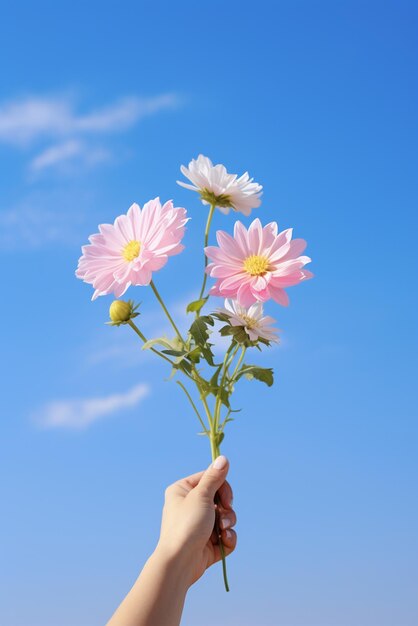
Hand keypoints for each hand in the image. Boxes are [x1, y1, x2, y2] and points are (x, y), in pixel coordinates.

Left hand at [156, 455, 236, 586]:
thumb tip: (223, 457)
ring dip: (228, 523)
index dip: (223, 487)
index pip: (210, 478)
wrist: (179, 563)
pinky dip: (228, 538)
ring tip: (222, 531)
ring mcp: (199, 525)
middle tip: (224, 515)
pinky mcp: (207, 543)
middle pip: (220, 498)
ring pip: (225, 516)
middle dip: (227, 508)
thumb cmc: (186, 525)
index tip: (227, 498)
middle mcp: (189, 505)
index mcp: (183, 490)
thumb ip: (214, 478)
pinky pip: (226, 535)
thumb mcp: (202, 497)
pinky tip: (223, 542)